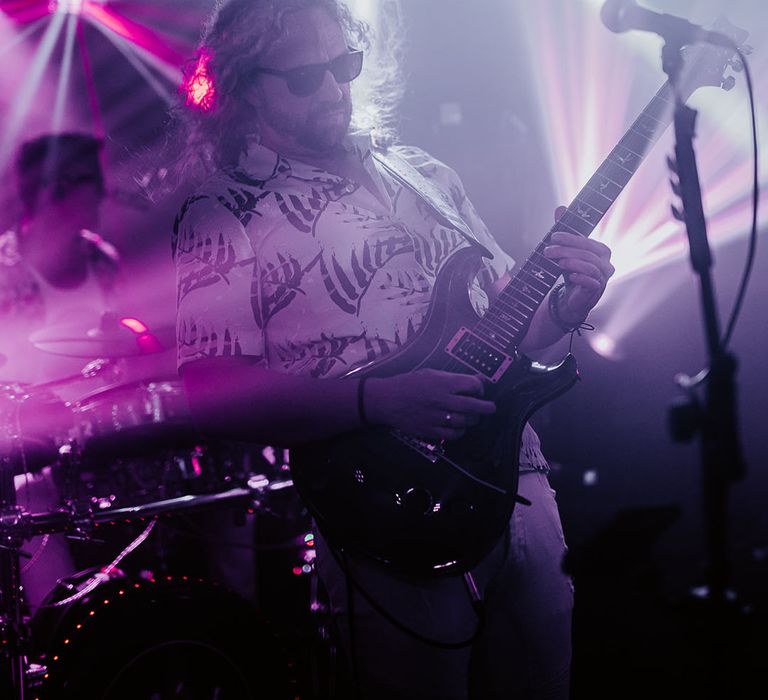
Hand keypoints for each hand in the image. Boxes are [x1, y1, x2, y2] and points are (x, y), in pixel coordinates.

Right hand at [364, 368, 495, 440]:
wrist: (388, 400)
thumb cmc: (409, 384)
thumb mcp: (431, 374)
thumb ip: (453, 378)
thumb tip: (476, 378)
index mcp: (443, 384)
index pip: (472, 386)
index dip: (479, 388)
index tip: (478, 390)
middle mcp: (443, 401)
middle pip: (474, 406)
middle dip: (487, 407)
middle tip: (490, 408)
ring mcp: (438, 417)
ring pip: (466, 421)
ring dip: (473, 419)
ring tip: (472, 417)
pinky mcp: (431, 431)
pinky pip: (454, 434)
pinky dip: (461, 431)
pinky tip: (459, 427)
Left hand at [543, 206, 614, 323]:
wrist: (573, 297)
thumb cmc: (573, 271)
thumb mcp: (567, 251)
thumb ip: (565, 232)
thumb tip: (560, 208)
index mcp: (601, 250)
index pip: (586, 241)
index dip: (570, 238)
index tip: (553, 236)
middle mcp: (606, 263)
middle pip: (587, 252)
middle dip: (566, 250)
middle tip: (548, 251)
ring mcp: (603, 277)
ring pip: (589, 265)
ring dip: (572, 262)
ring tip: (557, 262)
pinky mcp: (597, 290)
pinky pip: (591, 281)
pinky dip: (580, 276)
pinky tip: (570, 276)